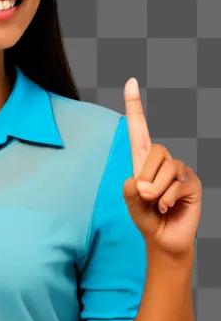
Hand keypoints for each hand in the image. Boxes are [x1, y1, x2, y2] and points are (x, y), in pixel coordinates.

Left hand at [121, 77, 200, 257]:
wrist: (163, 239)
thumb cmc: (146, 218)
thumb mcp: (131, 202)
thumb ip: (129, 190)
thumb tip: (139, 180)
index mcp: (143, 160)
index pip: (139, 129)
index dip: (135, 105)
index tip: (130, 81)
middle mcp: (163, 161)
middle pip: (154, 150)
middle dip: (145, 177)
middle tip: (145, 197)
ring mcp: (180, 171)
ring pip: (166, 169)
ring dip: (155, 191)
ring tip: (157, 204)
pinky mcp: (193, 183)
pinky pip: (177, 185)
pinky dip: (167, 200)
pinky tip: (168, 208)